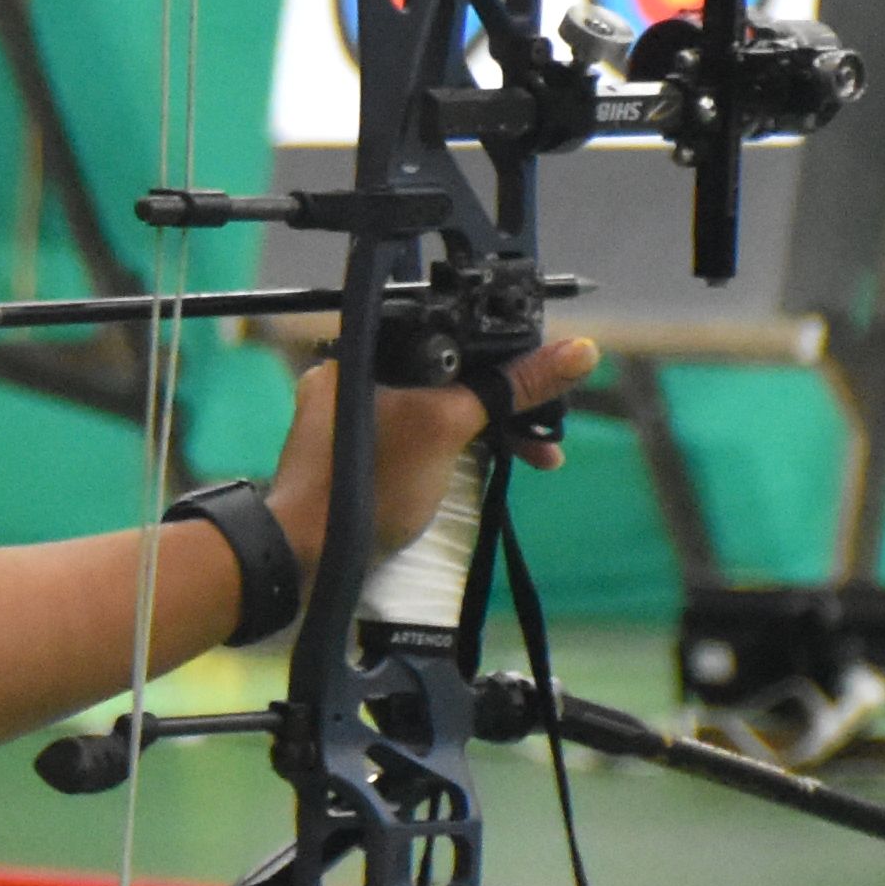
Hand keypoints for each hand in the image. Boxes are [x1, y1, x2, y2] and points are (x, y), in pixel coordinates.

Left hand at [264, 330, 598, 560]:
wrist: (306, 552)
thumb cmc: (368, 481)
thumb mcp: (448, 426)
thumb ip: (510, 388)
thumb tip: (579, 351)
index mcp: (369, 348)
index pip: (458, 333)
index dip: (510, 357)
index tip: (548, 384)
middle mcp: (359, 373)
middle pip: (456, 372)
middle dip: (507, 401)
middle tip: (546, 434)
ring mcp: (358, 413)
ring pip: (444, 405)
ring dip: (491, 427)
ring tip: (536, 455)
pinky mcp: (363, 449)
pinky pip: (424, 433)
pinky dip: (461, 446)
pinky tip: (493, 463)